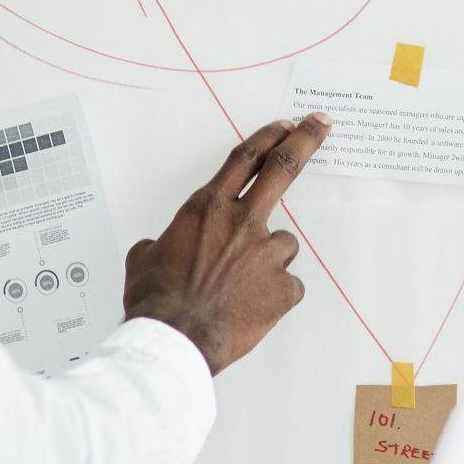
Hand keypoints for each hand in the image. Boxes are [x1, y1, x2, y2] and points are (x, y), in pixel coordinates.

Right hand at [123, 115, 330, 373]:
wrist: (175, 339)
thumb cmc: (157, 301)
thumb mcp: (144, 259)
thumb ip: (163, 243)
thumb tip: (162, 248)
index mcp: (206, 209)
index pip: (244, 159)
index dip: (268, 138)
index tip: (285, 126)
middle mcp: (241, 223)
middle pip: (282, 169)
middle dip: (304, 141)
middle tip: (319, 125)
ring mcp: (266, 254)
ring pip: (283, 243)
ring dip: (269, 257)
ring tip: (243, 283)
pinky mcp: (283, 287)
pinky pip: (287, 285)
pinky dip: (275, 294)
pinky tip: (254, 306)